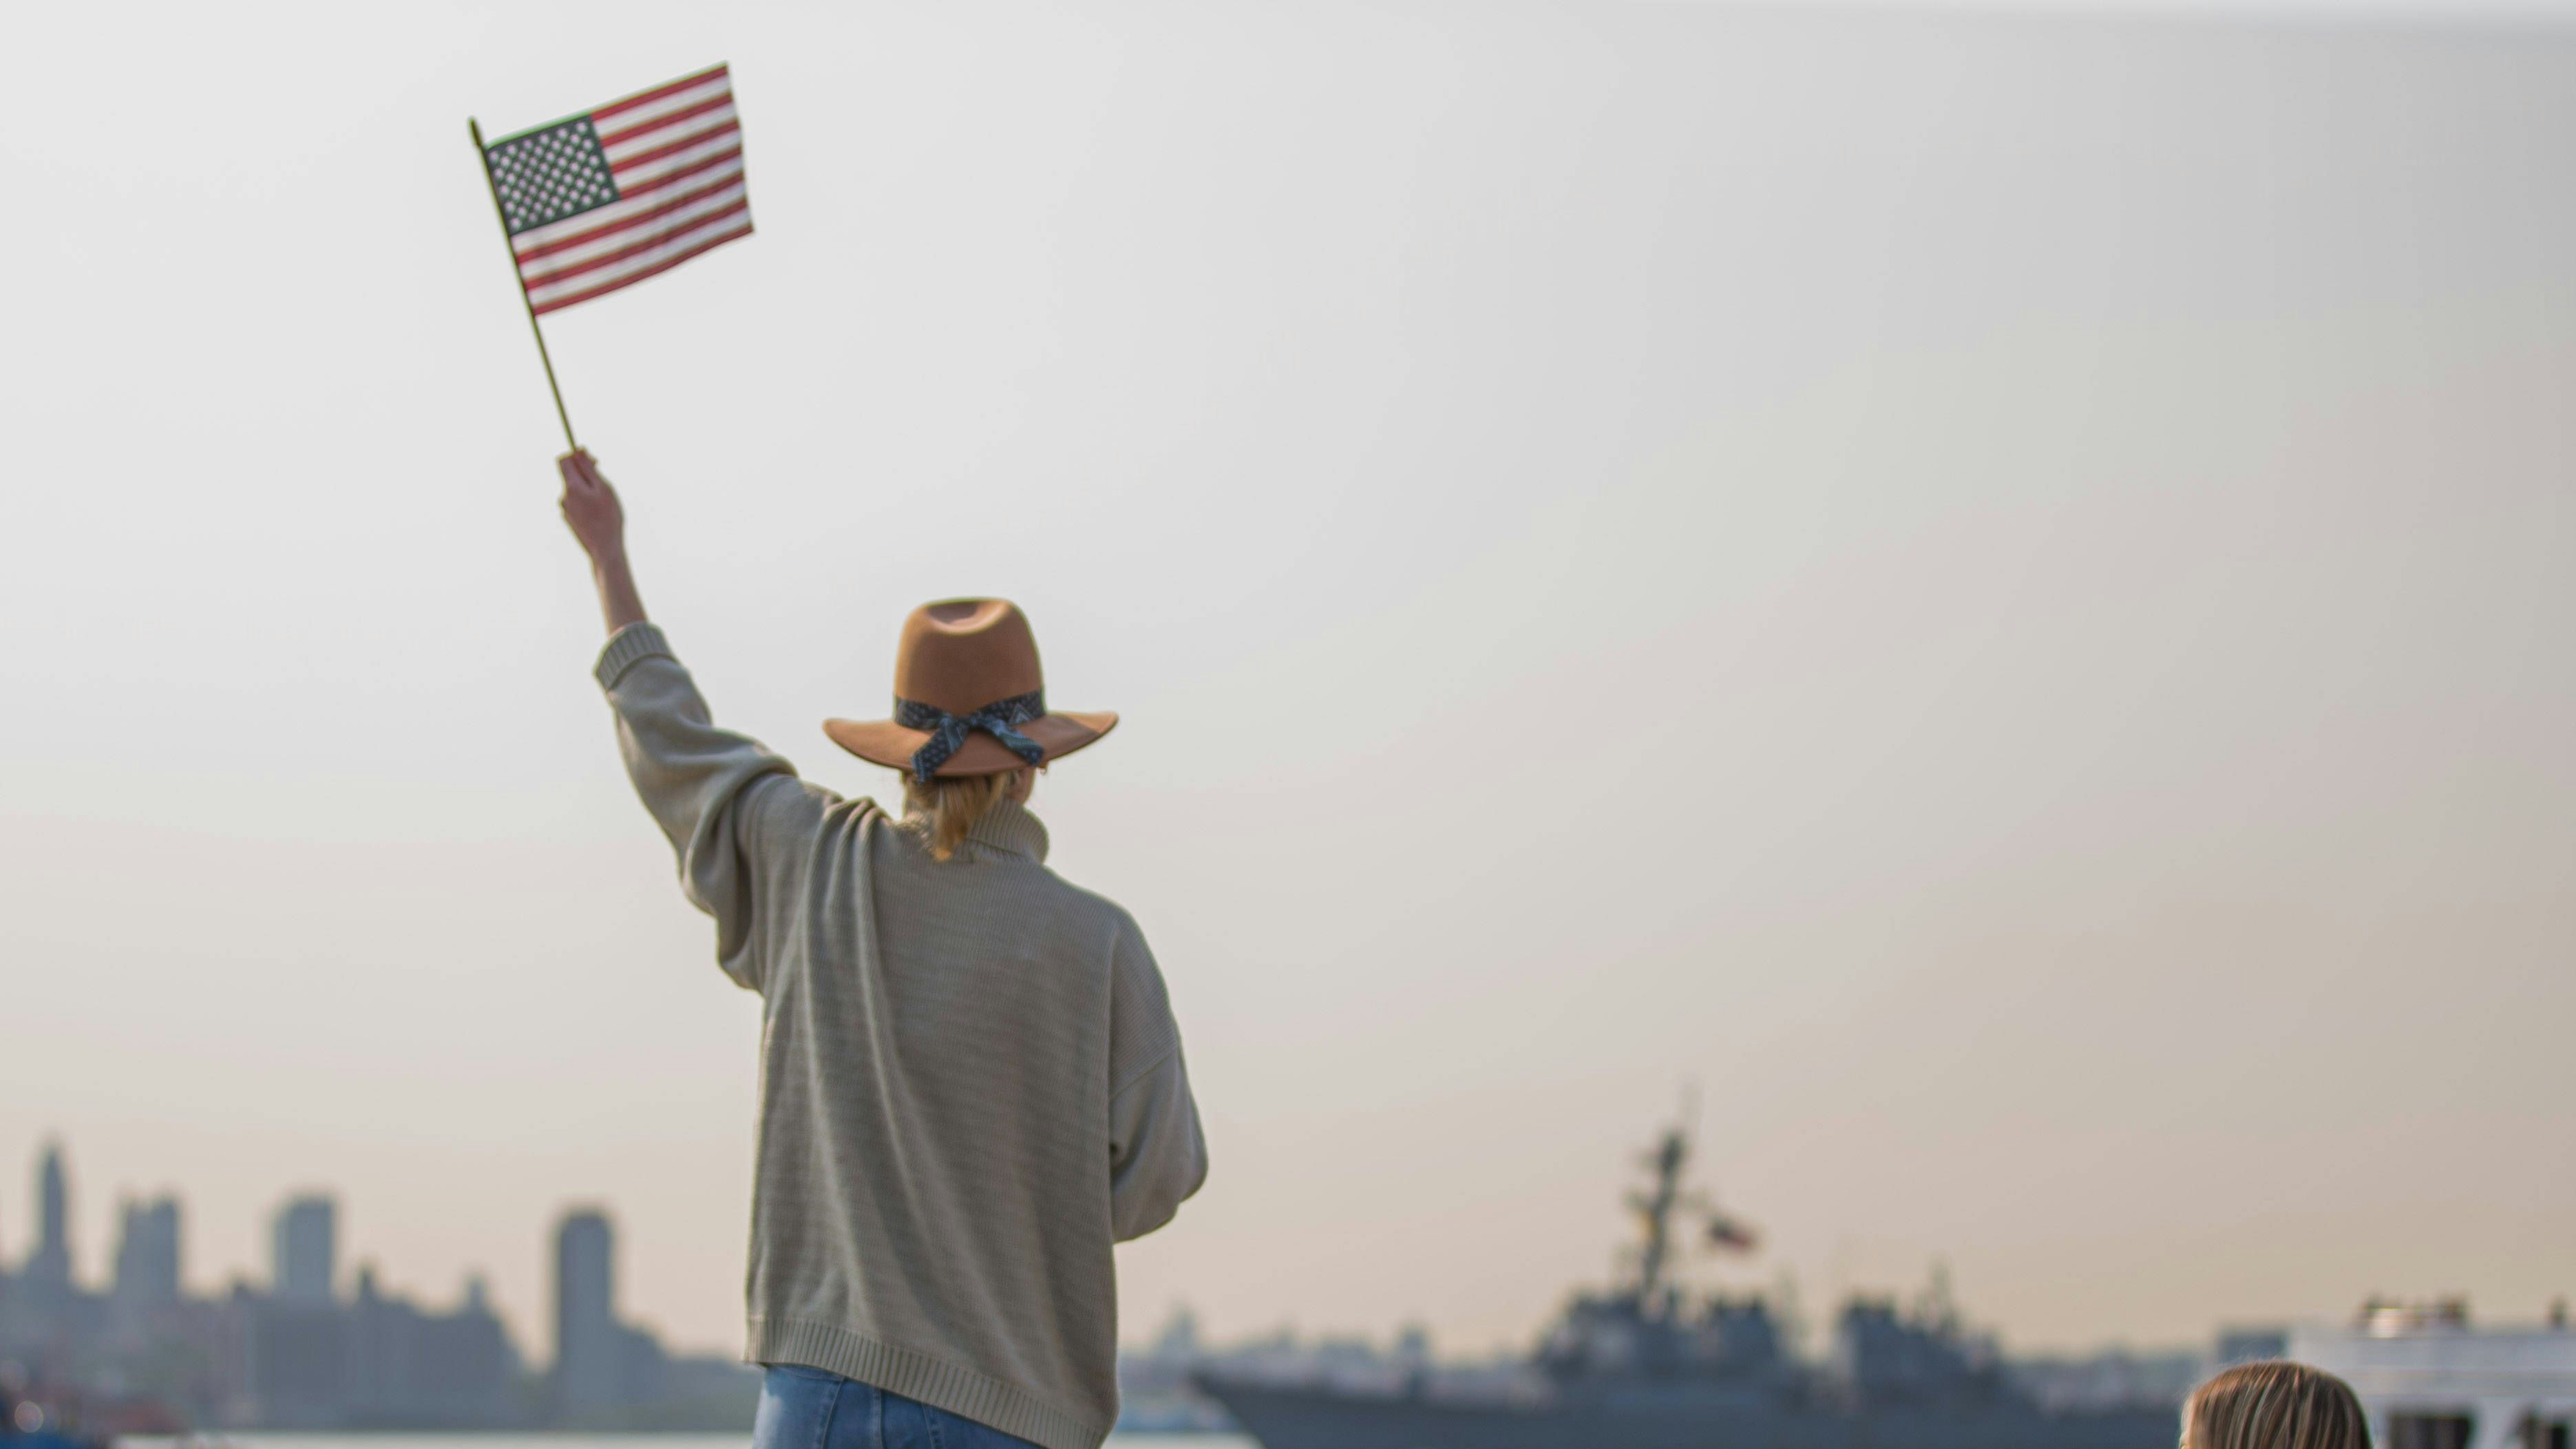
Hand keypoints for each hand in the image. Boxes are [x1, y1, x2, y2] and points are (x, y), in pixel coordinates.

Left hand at [558, 449, 625, 563]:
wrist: (604, 548)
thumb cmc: (608, 517)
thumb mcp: (602, 488)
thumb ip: (589, 468)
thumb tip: (578, 450)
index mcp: (571, 486)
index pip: (563, 460)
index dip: (576, 455)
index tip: (593, 461)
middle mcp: (564, 496)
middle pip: (569, 475)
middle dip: (585, 473)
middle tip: (603, 482)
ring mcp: (565, 509)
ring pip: (575, 490)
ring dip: (587, 489)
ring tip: (604, 502)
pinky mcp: (569, 519)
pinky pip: (576, 503)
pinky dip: (586, 502)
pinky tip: (599, 514)